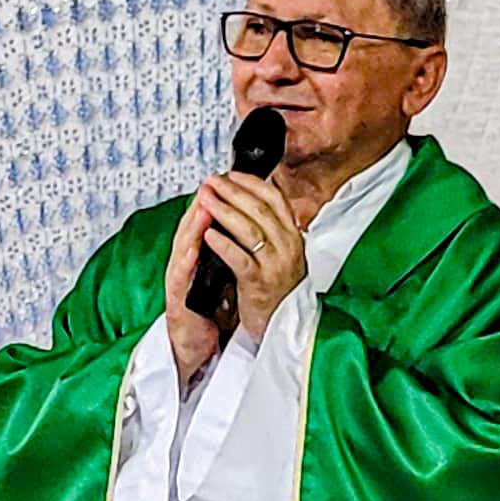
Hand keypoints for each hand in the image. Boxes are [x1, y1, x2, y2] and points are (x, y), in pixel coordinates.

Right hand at [161, 191, 231, 383]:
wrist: (194, 347)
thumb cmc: (208, 314)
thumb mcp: (224, 277)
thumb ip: (229, 254)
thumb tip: (246, 233)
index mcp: (200, 259)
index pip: (207, 225)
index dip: (217, 203)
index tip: (228, 183)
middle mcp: (187, 266)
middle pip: (193, 229)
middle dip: (203, 205)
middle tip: (213, 184)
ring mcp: (179, 283)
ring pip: (184, 247)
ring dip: (193, 227)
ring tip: (203, 206)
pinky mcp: (176, 301)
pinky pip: (181, 279)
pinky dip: (186, 262)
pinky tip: (192, 249)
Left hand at [197, 170, 304, 342]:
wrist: (284, 326)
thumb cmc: (278, 290)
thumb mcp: (283, 254)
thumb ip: (273, 230)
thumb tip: (252, 202)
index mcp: (293, 236)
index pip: (275, 199)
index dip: (251, 183)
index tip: (231, 174)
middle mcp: (288, 246)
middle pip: (260, 209)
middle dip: (232, 192)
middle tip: (211, 182)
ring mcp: (275, 265)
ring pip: (249, 229)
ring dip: (224, 211)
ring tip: (206, 200)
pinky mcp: (259, 283)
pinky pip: (240, 258)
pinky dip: (223, 244)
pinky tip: (208, 234)